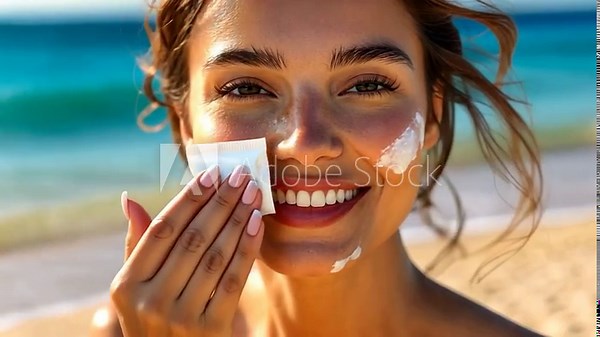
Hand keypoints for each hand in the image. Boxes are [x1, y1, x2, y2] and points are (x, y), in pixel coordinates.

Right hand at [111, 165, 263, 336]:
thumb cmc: (154, 320)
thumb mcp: (135, 291)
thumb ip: (136, 246)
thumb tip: (128, 199)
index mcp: (126, 285)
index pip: (162, 230)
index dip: (188, 199)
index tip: (211, 174)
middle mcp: (149, 301)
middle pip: (192, 238)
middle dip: (219, 202)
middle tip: (240, 175)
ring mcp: (180, 317)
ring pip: (215, 255)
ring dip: (237, 219)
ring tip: (252, 193)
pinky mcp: (210, 329)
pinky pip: (233, 280)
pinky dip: (247, 249)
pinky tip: (257, 225)